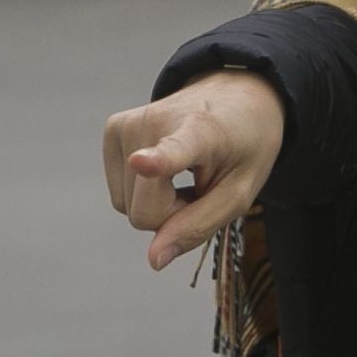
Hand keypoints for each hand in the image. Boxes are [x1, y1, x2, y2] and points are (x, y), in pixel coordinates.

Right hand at [101, 71, 285, 269]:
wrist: (237, 98)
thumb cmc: (243, 148)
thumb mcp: (240, 194)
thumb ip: (198, 226)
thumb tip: (154, 259)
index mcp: (202, 132)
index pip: (174, 152)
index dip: (157, 162)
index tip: (142, 162)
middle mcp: (157, 122)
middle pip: (144, 212)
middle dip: (172, 215)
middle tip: (201, 187)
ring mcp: (129, 122)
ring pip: (126, 206)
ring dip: (158, 203)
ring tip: (187, 174)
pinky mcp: (113, 128)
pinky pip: (119, 194)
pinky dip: (143, 192)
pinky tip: (167, 169)